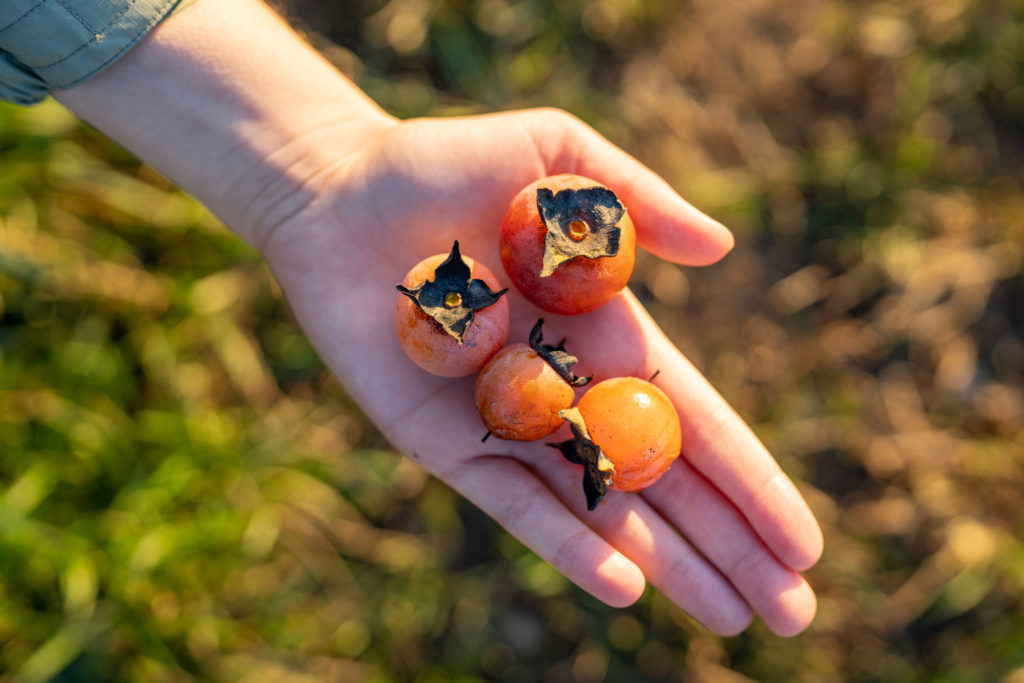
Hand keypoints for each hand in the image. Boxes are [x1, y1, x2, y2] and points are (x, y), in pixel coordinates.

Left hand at [260, 109, 822, 636]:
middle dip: (729, 544)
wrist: (336, 194)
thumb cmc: (443, 163)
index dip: (749, 478)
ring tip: (733, 619)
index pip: (696, 420)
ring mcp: (509, 425)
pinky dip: (569, 546)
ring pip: (602, 510)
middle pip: (663, 481)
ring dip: (669, 565)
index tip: (803, 538)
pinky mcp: (448, 444)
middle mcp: (568, 389)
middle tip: (793, 611)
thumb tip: (726, 249)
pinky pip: (516, 504)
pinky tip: (628, 589)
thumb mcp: (558, 157)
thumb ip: (639, 202)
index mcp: (606, 333)